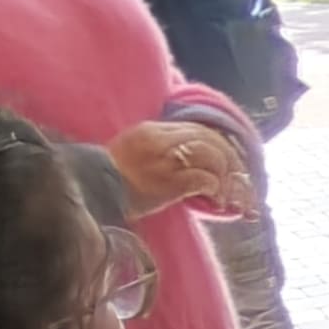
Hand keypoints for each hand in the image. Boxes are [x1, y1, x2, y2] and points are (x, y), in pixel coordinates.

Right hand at [106, 120, 253, 217]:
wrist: (89, 192)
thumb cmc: (109, 178)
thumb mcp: (134, 151)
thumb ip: (161, 148)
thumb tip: (190, 157)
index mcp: (153, 130)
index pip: (197, 129)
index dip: (219, 144)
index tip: (229, 160)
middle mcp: (162, 141)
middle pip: (210, 140)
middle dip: (230, 159)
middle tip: (238, 178)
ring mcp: (165, 161)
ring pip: (211, 156)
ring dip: (226, 176)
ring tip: (228, 193)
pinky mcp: (169, 183)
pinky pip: (203, 179)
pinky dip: (215, 189)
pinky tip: (217, 200)